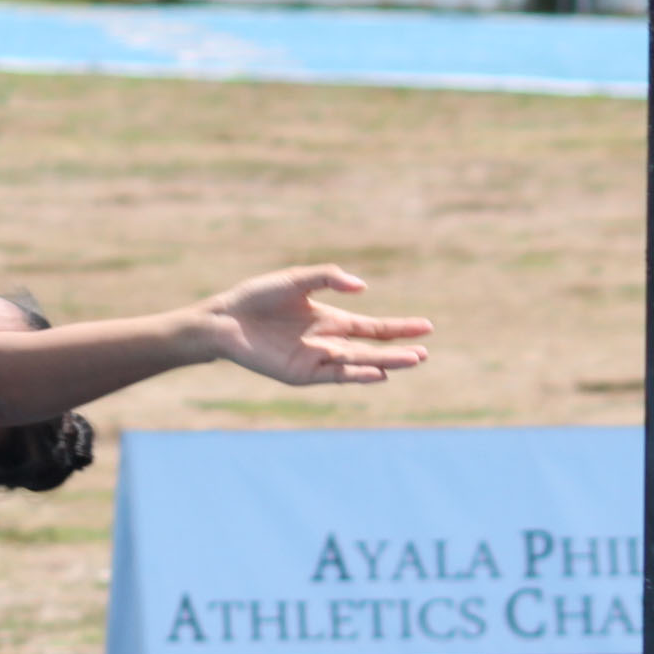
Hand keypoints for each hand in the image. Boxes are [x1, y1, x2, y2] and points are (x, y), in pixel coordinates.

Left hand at [202, 266, 431, 386]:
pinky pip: (334, 376)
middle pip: (371, 349)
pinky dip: (356, 375)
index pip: (374, 328)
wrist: (225, 319)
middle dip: (399, 350)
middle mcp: (328, 343)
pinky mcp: (301, 374)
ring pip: (358, 364)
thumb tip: (363, 287)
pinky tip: (378, 372)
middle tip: (425, 352)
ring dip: (385, 363)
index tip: (427, 327)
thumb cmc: (258, 296)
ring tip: (412, 360)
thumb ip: (329, 278)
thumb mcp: (297, 279)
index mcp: (331, 320)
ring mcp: (316, 360)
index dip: (400, 328)